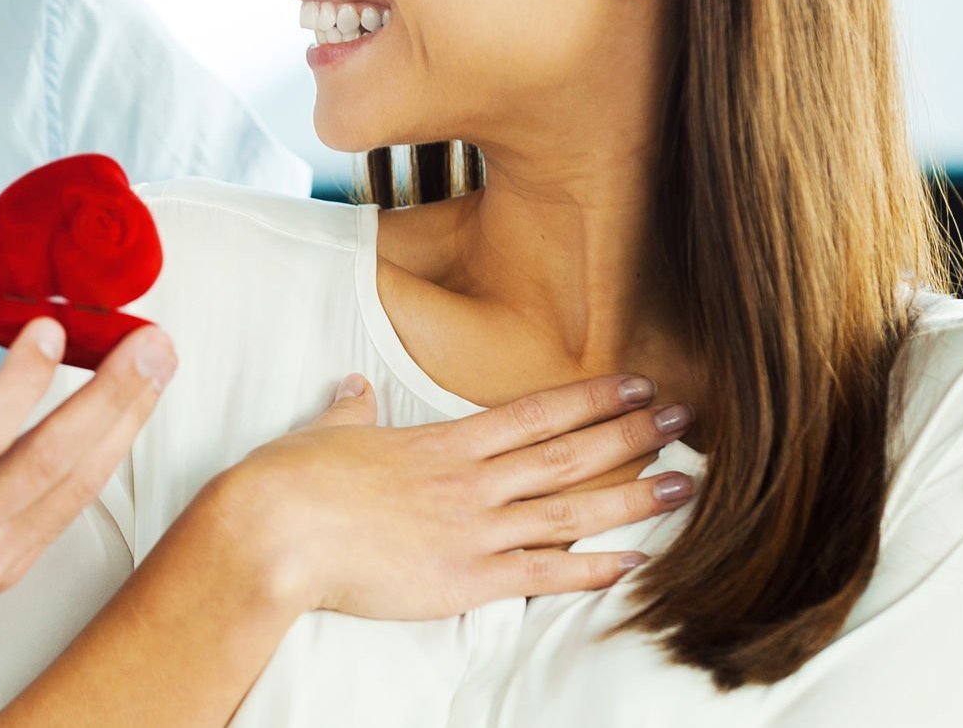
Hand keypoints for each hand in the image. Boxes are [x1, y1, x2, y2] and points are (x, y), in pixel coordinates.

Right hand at [0, 280, 176, 694]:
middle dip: (113, 395)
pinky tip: (117, 425)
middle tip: (149, 345)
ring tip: (151, 374)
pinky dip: (94, 465)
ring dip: (122, 426)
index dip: (27, 373)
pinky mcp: (0, 582)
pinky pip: (62, 515)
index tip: (53, 324)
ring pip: (73, 490)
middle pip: (51, 459)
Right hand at [195, 369, 693, 620]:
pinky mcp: (466, 580)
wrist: (275, 530)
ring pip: (570, 510)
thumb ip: (351, 411)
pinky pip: (544, 575)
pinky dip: (593, 570)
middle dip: (631, 434)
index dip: (591, 398)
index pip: (534, 414)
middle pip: (568, 453)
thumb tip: (354, 389)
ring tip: (684, 485)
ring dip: (631, 496)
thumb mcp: (327, 432)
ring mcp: (474, 530)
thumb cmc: (291, 480)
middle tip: (687, 419)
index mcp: (443, 443)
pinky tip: (636, 563)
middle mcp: (472, 482)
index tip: (636, 383)